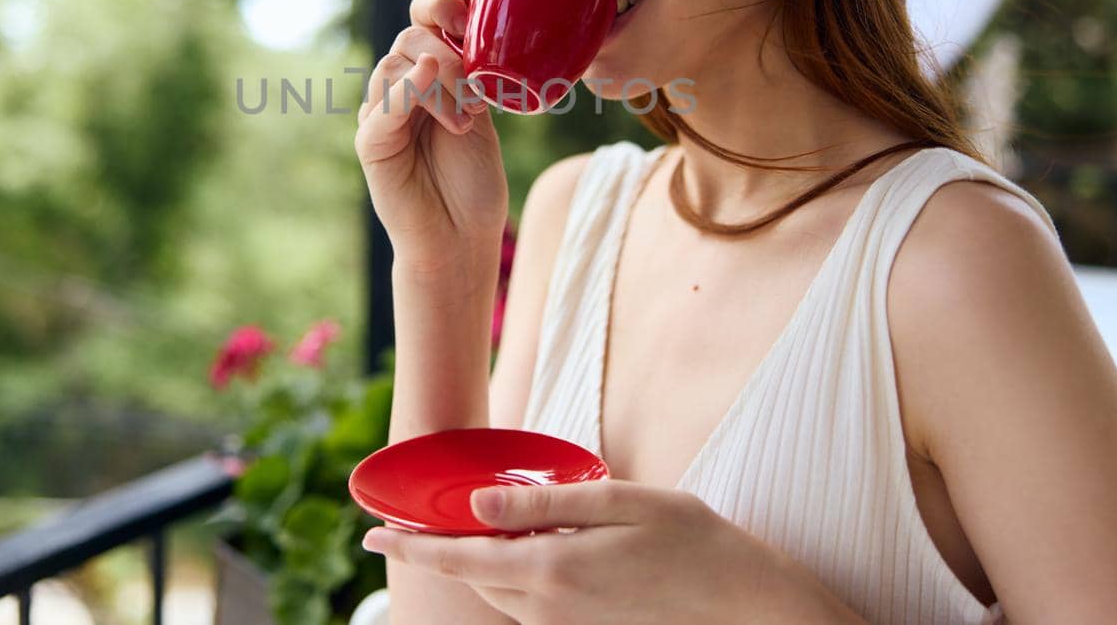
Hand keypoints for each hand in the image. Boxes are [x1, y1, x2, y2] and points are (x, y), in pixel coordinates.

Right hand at [354, 0, 507, 283]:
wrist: (461, 238)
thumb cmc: (473, 181)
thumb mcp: (483, 114)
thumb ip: (474, 72)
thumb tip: (479, 27)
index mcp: (426, 76)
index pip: (421, 19)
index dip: (441, 7)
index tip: (470, 19)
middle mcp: (398, 90)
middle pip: (410, 39)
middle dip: (448, 51)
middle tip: (477, 88)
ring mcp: (380, 115)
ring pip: (397, 67)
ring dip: (440, 83)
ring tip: (467, 118)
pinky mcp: (371, 144)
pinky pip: (382, 108)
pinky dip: (405, 90)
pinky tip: (424, 81)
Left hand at [361, 479, 840, 624]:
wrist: (744, 602)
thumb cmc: (691, 540)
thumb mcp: (617, 503)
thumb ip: (543, 506)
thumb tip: (477, 504)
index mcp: (551, 571)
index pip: (460, 557)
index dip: (412, 546)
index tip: (373, 534)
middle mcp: (549, 607)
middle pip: (472, 577)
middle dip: (435, 553)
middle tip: (404, 527)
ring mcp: (567, 624)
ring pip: (497, 592)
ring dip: (469, 564)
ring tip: (451, 534)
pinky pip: (526, 602)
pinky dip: (505, 575)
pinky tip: (515, 551)